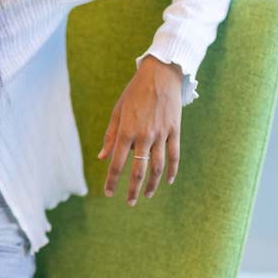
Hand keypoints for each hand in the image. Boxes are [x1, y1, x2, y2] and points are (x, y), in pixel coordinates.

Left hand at [98, 55, 181, 205]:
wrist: (160, 74)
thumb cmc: (134, 92)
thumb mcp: (117, 111)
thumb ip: (111, 136)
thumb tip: (102, 157)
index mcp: (126, 131)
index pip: (117, 163)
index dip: (112, 181)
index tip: (109, 193)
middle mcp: (143, 135)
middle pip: (138, 170)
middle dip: (132, 189)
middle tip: (129, 202)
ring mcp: (161, 134)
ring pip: (157, 167)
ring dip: (153, 184)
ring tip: (147, 195)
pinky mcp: (175, 131)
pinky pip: (174, 156)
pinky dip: (172, 170)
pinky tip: (168, 181)